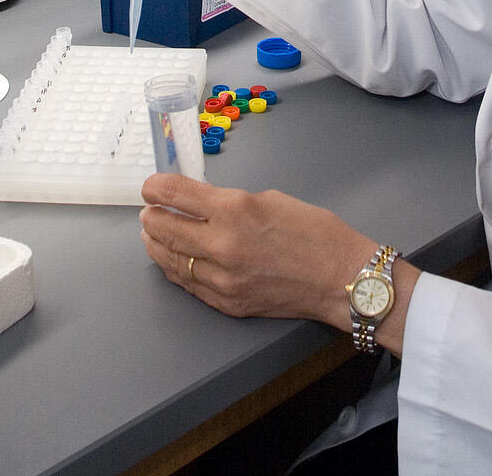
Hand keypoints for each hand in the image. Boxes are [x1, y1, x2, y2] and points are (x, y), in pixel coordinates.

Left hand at [139, 174, 378, 330]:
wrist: (342, 279)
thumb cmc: (316, 233)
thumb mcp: (269, 199)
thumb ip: (230, 202)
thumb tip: (201, 205)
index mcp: (234, 210)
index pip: (175, 194)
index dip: (156, 188)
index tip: (151, 187)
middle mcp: (222, 245)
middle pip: (164, 227)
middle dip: (152, 216)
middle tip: (150, 211)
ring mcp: (222, 279)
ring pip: (170, 259)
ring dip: (157, 243)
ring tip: (153, 233)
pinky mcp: (227, 303)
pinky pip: (188, 284)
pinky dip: (175, 268)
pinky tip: (172, 258)